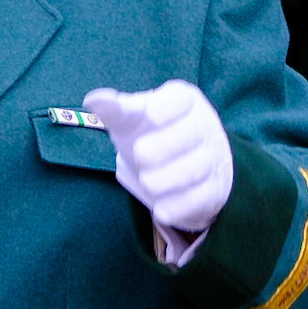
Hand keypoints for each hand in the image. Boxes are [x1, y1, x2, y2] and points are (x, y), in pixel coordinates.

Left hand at [82, 79, 232, 233]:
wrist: (180, 170)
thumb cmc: (152, 136)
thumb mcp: (133, 121)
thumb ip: (115, 111)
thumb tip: (92, 99)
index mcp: (183, 101)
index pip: (181, 98)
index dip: (166, 107)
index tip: (151, 116)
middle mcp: (203, 126)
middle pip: (190, 133)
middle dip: (162, 147)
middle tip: (140, 156)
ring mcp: (212, 158)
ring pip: (196, 168)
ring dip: (166, 178)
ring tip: (147, 181)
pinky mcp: (215, 189)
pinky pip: (200, 198)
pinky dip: (178, 206)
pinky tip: (160, 210)